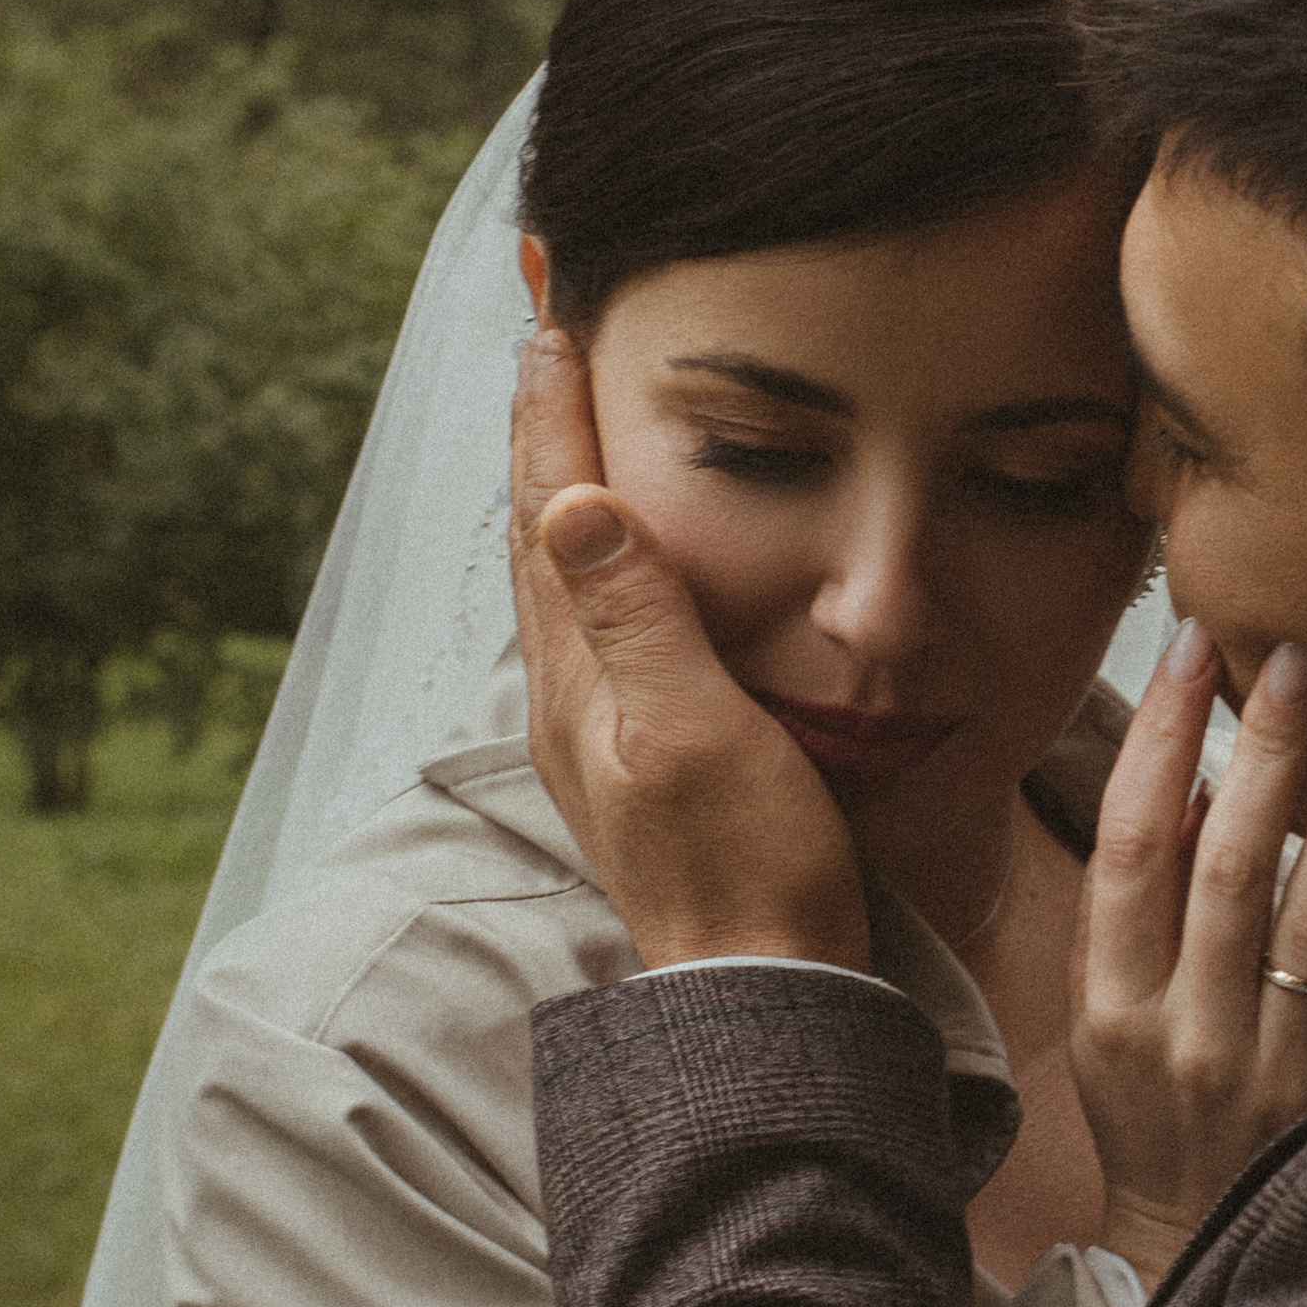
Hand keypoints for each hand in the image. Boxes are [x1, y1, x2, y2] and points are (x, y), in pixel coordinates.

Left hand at [511, 330, 870, 972]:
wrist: (763, 993)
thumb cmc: (747, 869)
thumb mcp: (695, 734)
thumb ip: (637, 619)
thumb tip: (572, 502)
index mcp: (579, 679)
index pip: (552, 509)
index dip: (552, 410)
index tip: (552, 313)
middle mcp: (571, 696)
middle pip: (543, 529)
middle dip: (545, 426)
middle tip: (547, 332)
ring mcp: (599, 729)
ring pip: (566, 574)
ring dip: (567, 483)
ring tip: (572, 414)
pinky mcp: (636, 755)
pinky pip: (601, 620)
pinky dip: (604, 553)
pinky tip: (619, 555)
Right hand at [1071, 620, 1306, 1282]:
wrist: (1202, 1254)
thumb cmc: (1148, 1114)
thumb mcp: (1103, 1019)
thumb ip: (1131, 911)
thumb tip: (1186, 785)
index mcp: (1113, 1010)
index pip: (1132, 848)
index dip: (1162, 739)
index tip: (1194, 649)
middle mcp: (1190, 1037)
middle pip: (1227, 866)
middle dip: (1264, 751)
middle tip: (1296, 658)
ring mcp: (1279, 1069)